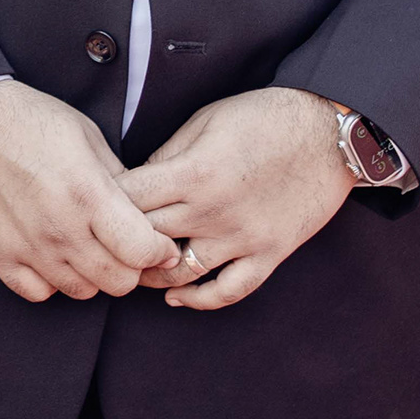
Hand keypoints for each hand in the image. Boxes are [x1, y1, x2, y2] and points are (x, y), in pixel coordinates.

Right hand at [0, 80, 190, 303]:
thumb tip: (144, 214)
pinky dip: (51, 281)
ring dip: (92, 274)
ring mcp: (26, 245)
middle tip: (123, 246)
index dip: (159, 250)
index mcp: (88, 193)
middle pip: (118, 282)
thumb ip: (119, 181)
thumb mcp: (88, 137)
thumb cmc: (28, 120)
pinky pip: (38, 293)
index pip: (143, 252)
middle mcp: (60, 227)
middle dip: (130, 266)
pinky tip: (51, 255)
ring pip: (81, 292)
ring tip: (85, 246)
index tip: (157, 241)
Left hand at [120, 88, 358, 311]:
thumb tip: (134, 183)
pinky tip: (178, 298)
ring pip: (180, 274)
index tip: (91, 205)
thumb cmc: (264, 118)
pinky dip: (201, 301)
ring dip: (151, 275)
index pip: (127, 200)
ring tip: (132, 268)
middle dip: (117, 243)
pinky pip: (230, 291)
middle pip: (144, 240)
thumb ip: (167, 156)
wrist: (329, 133)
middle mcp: (212, 212)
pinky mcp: (269, 254)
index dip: (101, 205)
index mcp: (192, 174)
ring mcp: (242, 238)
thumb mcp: (205, 122)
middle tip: (101, 242)